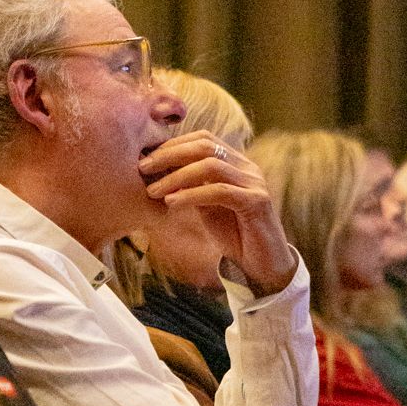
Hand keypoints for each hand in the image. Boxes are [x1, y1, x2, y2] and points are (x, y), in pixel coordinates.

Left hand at [139, 131, 296, 294]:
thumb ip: (191, 187)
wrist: (263, 266)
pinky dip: (192, 195)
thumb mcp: (207, 206)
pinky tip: (172, 203)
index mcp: (236, 164)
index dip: (173, 144)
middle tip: (143, 168)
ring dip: (176, 176)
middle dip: (170, 154)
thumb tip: (158, 172)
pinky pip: (220, 192)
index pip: (203, 139)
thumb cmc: (234, 236)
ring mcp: (254, 183)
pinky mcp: (257, 202)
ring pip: (211, 166)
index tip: (147, 159)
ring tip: (153, 191)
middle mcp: (247, 168)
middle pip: (206, 146)